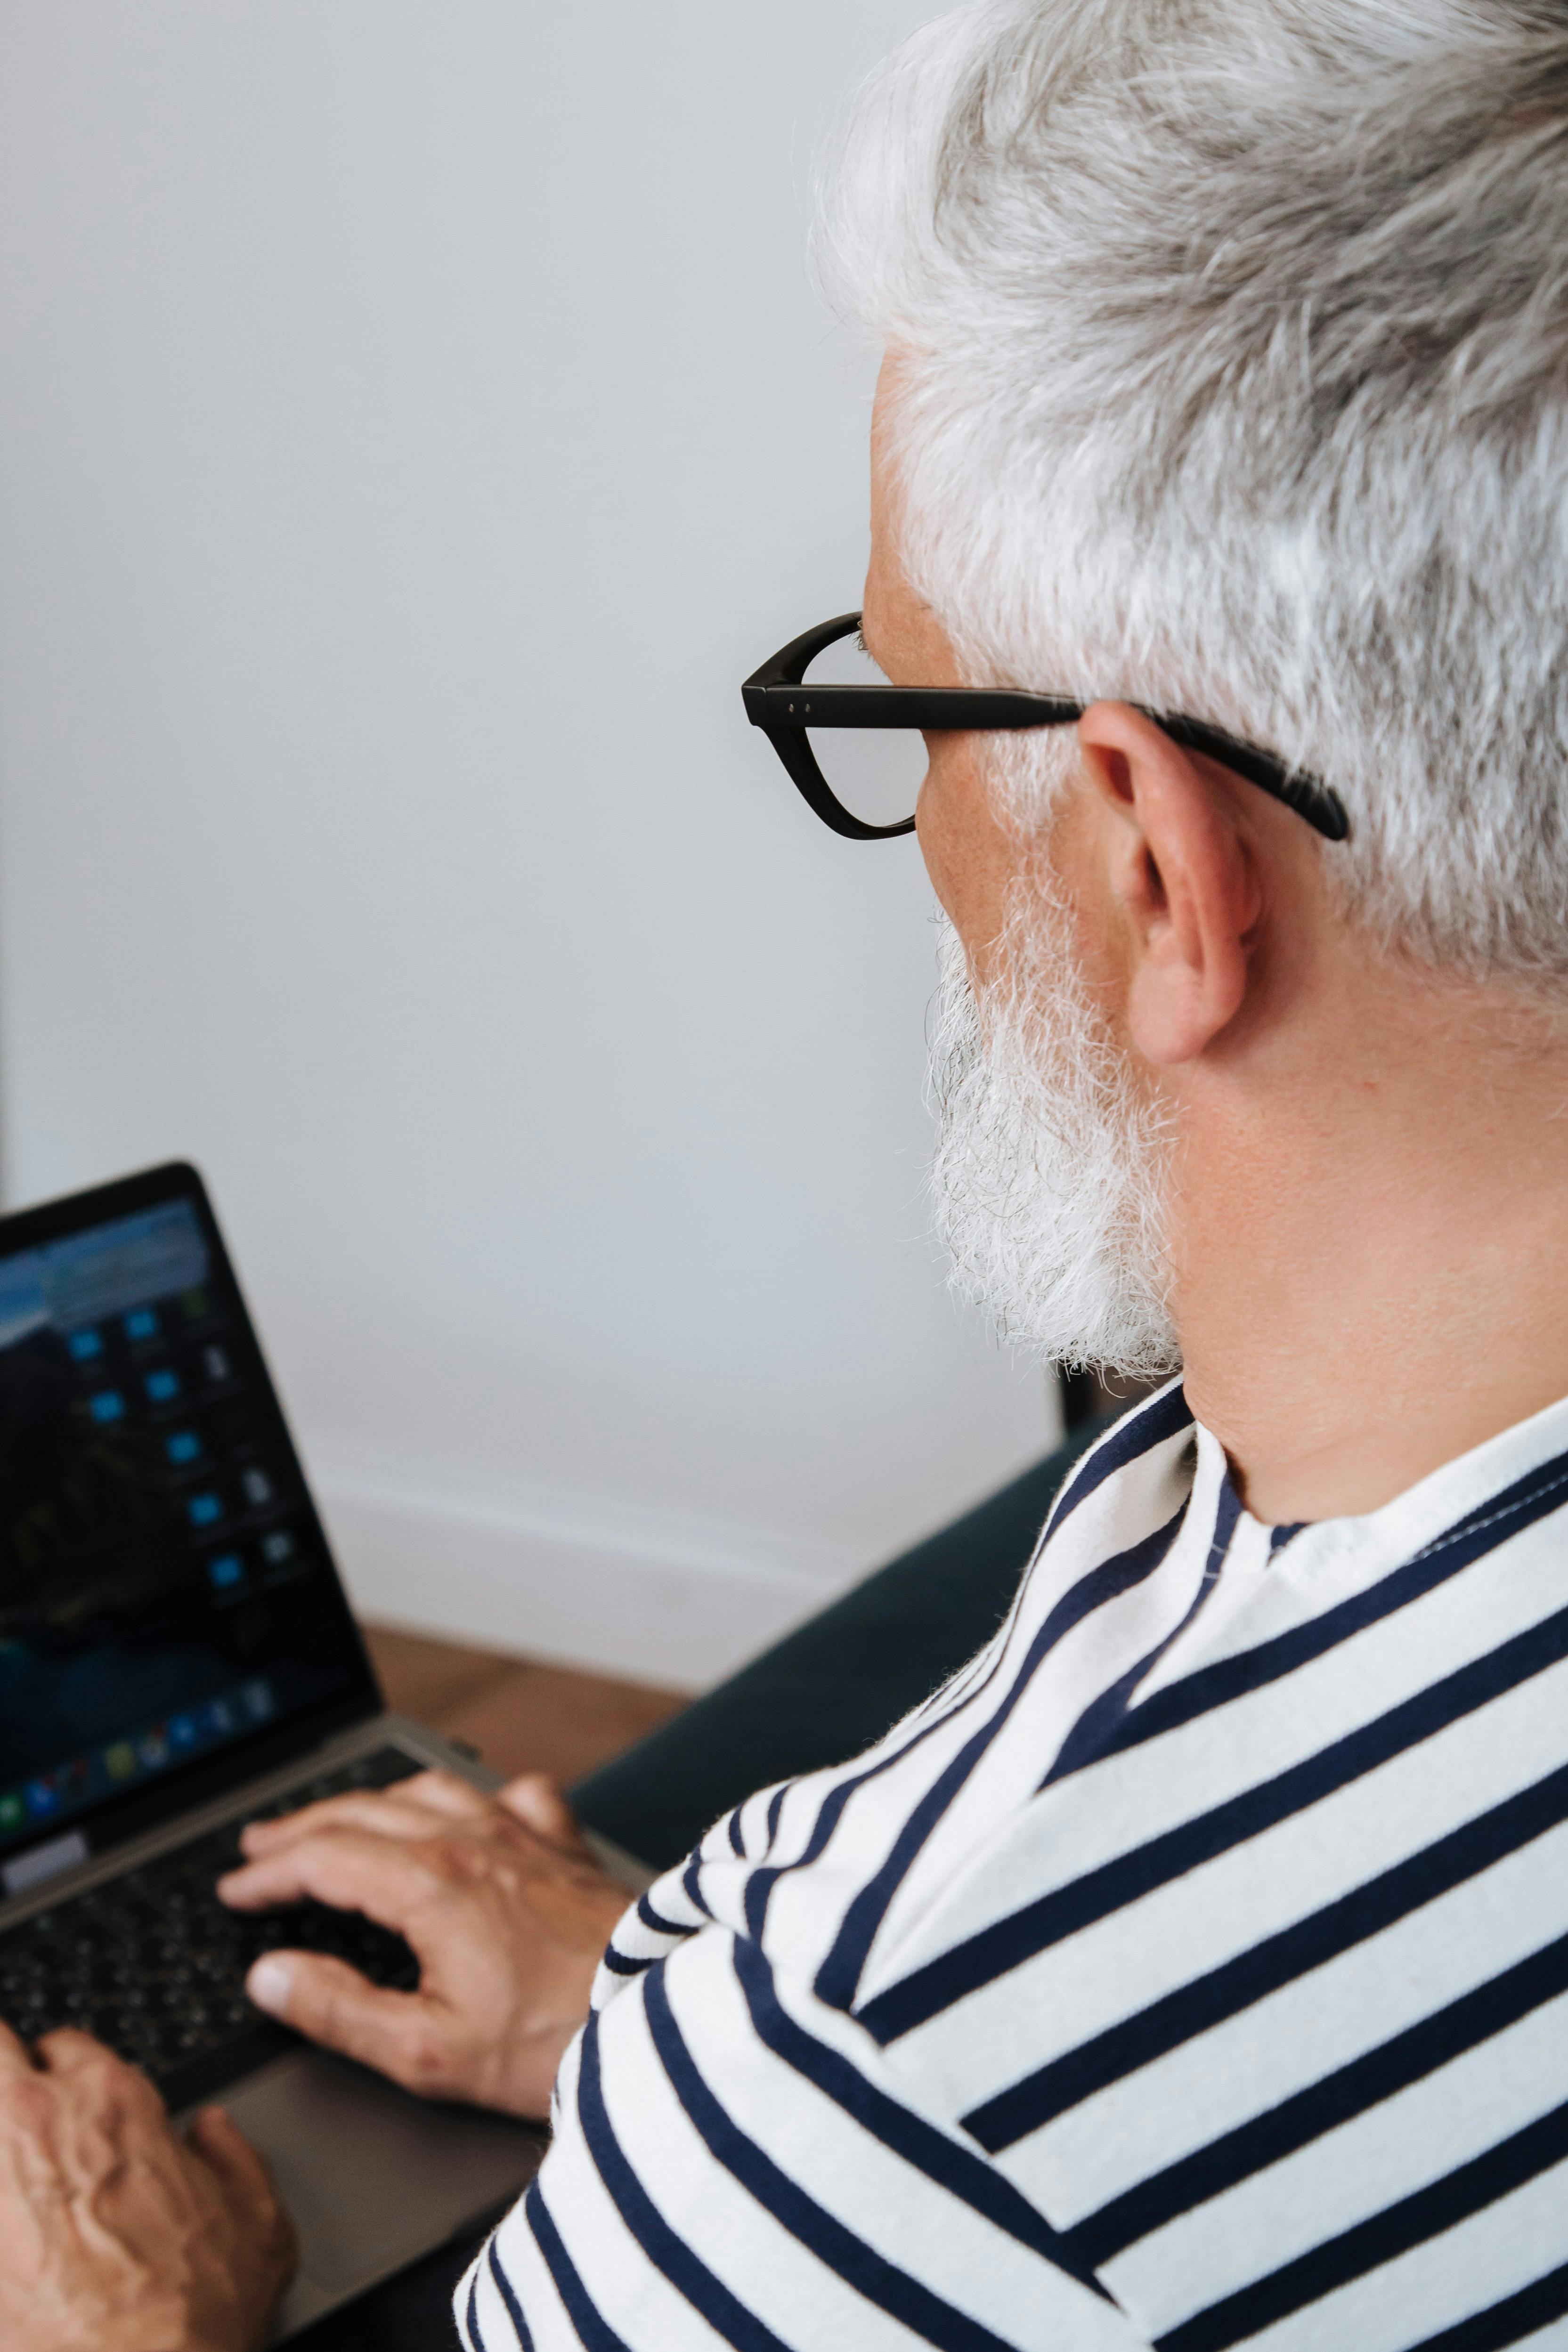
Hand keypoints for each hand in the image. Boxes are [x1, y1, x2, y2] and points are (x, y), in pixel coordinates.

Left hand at [0, 2022, 294, 2351]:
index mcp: (114, 2106)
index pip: (64, 2046)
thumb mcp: (258, 2228)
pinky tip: (2, 2252)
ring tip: (7, 2191)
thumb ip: (234, 2160)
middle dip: (1, 2073)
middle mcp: (40, 2121)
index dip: (63, 2078)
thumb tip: (213, 2135)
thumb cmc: (190, 2318)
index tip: (64, 2113)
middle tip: (11, 2130)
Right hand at [218, 1770, 631, 2119]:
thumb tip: (273, 1978)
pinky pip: (509, 1795)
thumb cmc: (556, 2042)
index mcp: (432, 1885)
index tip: (237, 1889)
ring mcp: (525, 1836)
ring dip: (373, 1801)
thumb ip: (340, 2012)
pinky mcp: (567, 1847)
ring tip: (340, 1819)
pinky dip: (470, 1796)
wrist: (660, 2020)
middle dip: (303, 1827)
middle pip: (366, 1812)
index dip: (271, 1873)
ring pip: (430, 1792)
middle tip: (260, 1844)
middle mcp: (475, 1843)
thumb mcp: (427, 2053)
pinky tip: (469, 1810)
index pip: (326, 1858)